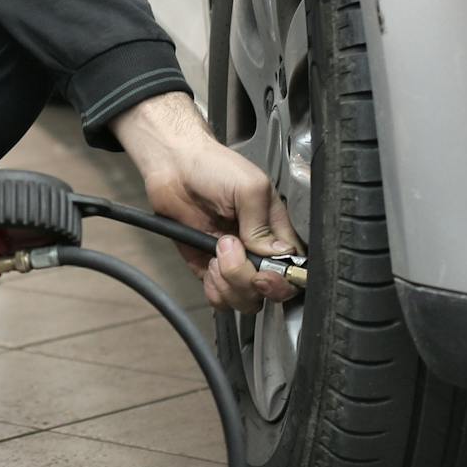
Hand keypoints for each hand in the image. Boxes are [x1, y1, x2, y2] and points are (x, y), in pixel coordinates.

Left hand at [112, 92, 301, 313]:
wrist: (174, 167)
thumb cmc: (213, 167)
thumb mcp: (249, 188)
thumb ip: (262, 224)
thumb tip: (275, 254)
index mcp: (275, 230)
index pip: (292, 269)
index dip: (281, 279)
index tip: (264, 272)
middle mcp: (257, 250)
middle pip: (268, 291)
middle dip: (248, 279)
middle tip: (230, 249)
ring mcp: (233, 262)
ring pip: (244, 300)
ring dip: (229, 282)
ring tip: (217, 250)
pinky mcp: (208, 269)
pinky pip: (219, 298)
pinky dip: (214, 288)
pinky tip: (208, 263)